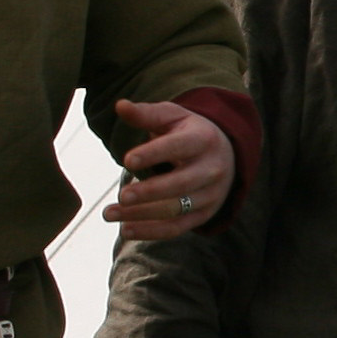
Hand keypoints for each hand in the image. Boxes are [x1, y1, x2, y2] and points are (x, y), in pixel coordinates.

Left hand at [108, 98, 234, 238]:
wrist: (227, 155)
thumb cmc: (189, 132)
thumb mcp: (172, 117)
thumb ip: (146, 114)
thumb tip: (120, 106)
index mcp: (203, 139)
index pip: (178, 147)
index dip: (153, 154)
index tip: (127, 160)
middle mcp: (211, 169)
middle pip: (180, 184)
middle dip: (149, 192)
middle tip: (121, 196)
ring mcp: (210, 195)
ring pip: (176, 209)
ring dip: (141, 215)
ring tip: (109, 213)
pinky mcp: (204, 215)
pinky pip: (177, 228)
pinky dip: (151, 232)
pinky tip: (126, 230)